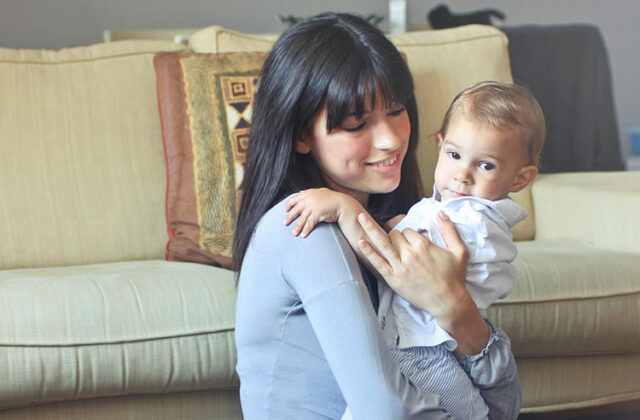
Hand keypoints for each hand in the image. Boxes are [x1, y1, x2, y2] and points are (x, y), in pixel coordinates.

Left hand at [285, 188, 350, 236]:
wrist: (343, 204)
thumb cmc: (333, 200)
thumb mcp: (321, 193)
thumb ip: (311, 194)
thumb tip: (302, 194)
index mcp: (309, 193)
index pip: (295, 198)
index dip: (289, 204)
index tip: (286, 209)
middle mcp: (310, 199)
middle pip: (296, 209)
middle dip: (290, 217)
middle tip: (285, 223)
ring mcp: (313, 206)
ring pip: (302, 218)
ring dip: (297, 227)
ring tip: (294, 233)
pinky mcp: (318, 213)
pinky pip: (309, 223)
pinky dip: (306, 229)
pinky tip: (303, 235)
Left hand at [357, 210, 489, 354]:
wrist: (448, 302)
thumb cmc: (455, 277)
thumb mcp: (459, 251)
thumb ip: (450, 230)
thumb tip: (441, 212)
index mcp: (423, 245)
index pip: (408, 231)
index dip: (408, 234)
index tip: (411, 240)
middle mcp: (409, 254)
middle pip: (394, 235)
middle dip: (395, 235)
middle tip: (398, 242)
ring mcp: (399, 266)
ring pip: (382, 242)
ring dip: (370, 228)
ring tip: (360, 217)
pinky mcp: (393, 279)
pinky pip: (378, 262)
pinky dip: (369, 252)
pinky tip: (360, 242)